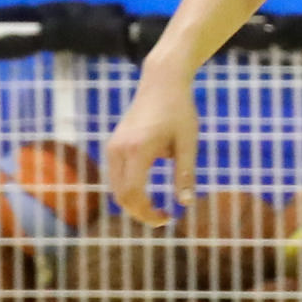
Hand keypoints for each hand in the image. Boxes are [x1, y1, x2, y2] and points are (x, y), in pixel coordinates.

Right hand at [102, 69, 196, 223]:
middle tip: (163, 218)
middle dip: (140, 213)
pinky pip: (116, 177)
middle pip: (121, 196)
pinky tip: (147, 192)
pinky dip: (128, 190)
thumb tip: (186, 204)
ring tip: (157, 208)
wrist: (161, 82)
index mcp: (139, 149)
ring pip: (116, 188)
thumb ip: (185, 174)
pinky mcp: (113, 145)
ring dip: (134, 203)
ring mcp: (113, 147)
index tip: (167, 218)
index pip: (134, 193)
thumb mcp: (188, 143)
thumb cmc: (180, 110)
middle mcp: (120, 149)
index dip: (147, 213)